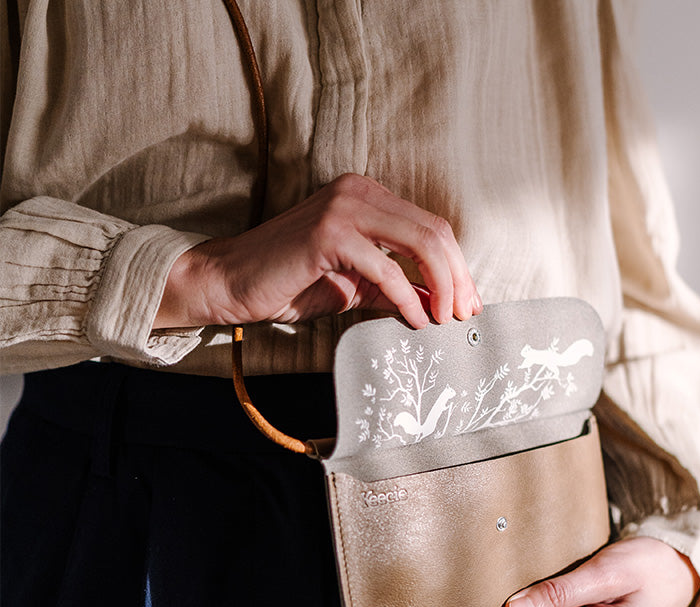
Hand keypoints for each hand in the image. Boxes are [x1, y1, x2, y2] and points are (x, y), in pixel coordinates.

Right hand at [155, 173, 480, 328]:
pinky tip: (415, 319)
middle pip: (435, 232)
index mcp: (367, 196)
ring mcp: (343, 208)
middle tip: (466, 314)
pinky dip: (407, 297)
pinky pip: (385, 268)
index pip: (431, 227)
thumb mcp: (355, 286)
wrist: (231, 283)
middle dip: (458, 277)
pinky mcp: (328, 233)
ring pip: (420, 243)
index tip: (467, 303)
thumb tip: (438, 304)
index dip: (456, 267)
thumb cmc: (290, 283)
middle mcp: (359, 192)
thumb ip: (395, 288)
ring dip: (441, 286)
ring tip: (446, 319)